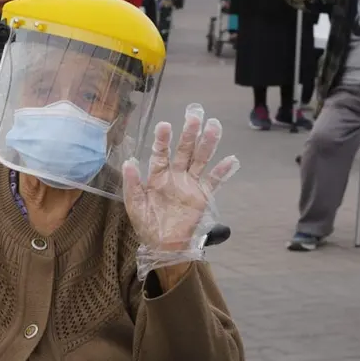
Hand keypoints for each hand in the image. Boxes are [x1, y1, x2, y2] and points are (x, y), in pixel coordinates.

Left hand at [122, 104, 238, 282]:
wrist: (163, 245)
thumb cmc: (147, 224)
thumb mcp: (135, 204)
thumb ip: (133, 183)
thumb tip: (128, 162)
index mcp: (158, 175)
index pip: (161, 153)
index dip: (163, 140)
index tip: (164, 125)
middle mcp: (175, 175)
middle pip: (184, 150)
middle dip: (189, 133)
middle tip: (194, 115)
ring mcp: (190, 184)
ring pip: (200, 160)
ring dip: (207, 144)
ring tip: (214, 126)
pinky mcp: (202, 196)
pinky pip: (214, 181)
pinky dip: (223, 171)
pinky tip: (231, 159)